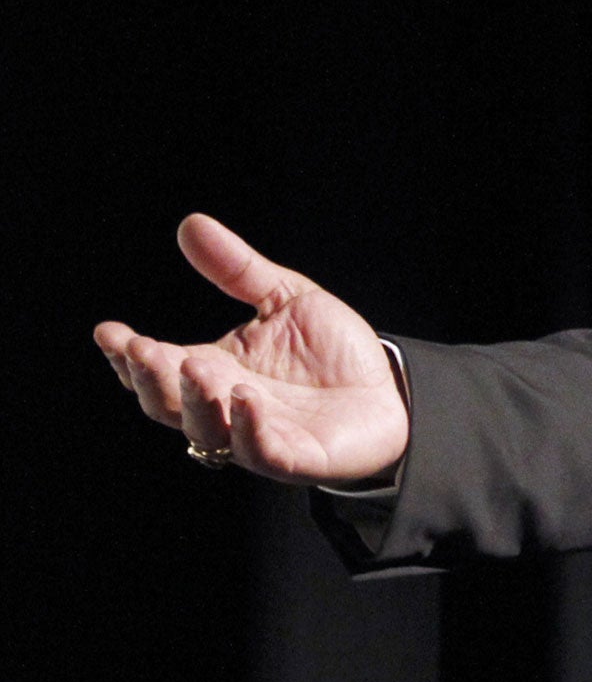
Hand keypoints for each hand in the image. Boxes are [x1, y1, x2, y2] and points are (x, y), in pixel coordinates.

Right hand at [95, 215, 409, 484]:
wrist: (391, 389)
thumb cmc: (332, 350)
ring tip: (197, 369)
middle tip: (144, 350)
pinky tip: (246, 400)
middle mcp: (225, 408)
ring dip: (197, 402)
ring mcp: (258, 435)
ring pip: (208, 431)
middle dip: (153, 379)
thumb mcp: (284, 298)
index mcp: (214, 370)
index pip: (158, 368)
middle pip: (169, 404)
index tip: (110, 332)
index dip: (128, 355)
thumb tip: (191, 224)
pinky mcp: (296, 457)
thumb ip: (238, 270)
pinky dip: (250, 430)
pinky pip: (264, 452)